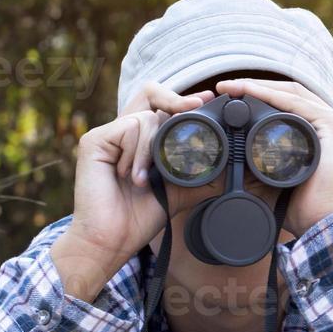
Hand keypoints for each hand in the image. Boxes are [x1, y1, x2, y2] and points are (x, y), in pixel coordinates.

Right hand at [52, 85, 216, 300]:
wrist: (114, 239)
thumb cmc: (141, 216)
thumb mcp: (181, 189)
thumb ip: (203, 172)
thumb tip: (238, 164)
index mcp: (141, 140)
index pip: (162, 106)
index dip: (183, 101)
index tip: (208, 99)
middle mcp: (123, 132)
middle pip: (150, 92)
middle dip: (175, 99)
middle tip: (194, 107)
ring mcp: (107, 134)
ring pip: (147, 116)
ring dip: (155, 147)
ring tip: (147, 179)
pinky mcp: (94, 140)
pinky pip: (129, 128)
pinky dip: (139, 153)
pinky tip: (134, 177)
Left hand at [216, 78, 332, 236]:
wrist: (321, 223)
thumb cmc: (303, 207)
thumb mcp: (278, 177)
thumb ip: (263, 164)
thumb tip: (232, 156)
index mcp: (324, 132)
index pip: (291, 103)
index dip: (262, 95)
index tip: (231, 95)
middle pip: (292, 94)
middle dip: (257, 87)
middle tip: (225, 87)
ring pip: (293, 94)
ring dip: (259, 87)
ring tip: (230, 87)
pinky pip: (296, 104)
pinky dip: (271, 96)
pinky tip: (249, 92)